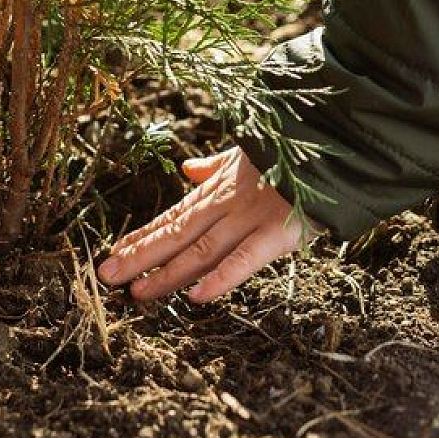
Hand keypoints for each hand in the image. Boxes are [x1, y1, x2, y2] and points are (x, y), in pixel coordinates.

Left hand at [97, 147, 316, 302]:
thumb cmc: (292, 152)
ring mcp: (250, 218)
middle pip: (175, 235)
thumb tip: (189, 169)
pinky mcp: (279, 232)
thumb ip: (216, 166)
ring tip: (137, 292)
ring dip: (166, 273)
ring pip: (200, 250)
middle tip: (105, 278)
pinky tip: (195, 296)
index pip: (172, 218)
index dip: (142, 238)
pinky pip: (245, 259)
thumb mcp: (247, 155)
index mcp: (218, 190)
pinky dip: (221, 278)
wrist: (334, 140)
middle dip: (139, 257)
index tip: (113, 254)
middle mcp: (226, 204)